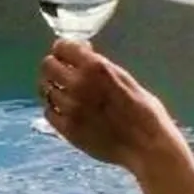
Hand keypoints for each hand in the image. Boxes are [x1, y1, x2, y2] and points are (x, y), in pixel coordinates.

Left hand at [37, 40, 181, 171]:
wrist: (148, 146)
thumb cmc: (144, 110)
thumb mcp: (124, 78)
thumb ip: (99, 66)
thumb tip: (83, 53)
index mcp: (96, 67)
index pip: (62, 47)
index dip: (63, 49)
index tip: (66, 54)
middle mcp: (78, 84)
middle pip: (47, 66)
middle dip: (54, 66)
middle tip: (62, 73)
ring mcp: (71, 107)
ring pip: (45, 89)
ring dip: (54, 88)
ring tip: (64, 93)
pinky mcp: (68, 129)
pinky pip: (49, 112)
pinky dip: (54, 109)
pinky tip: (65, 111)